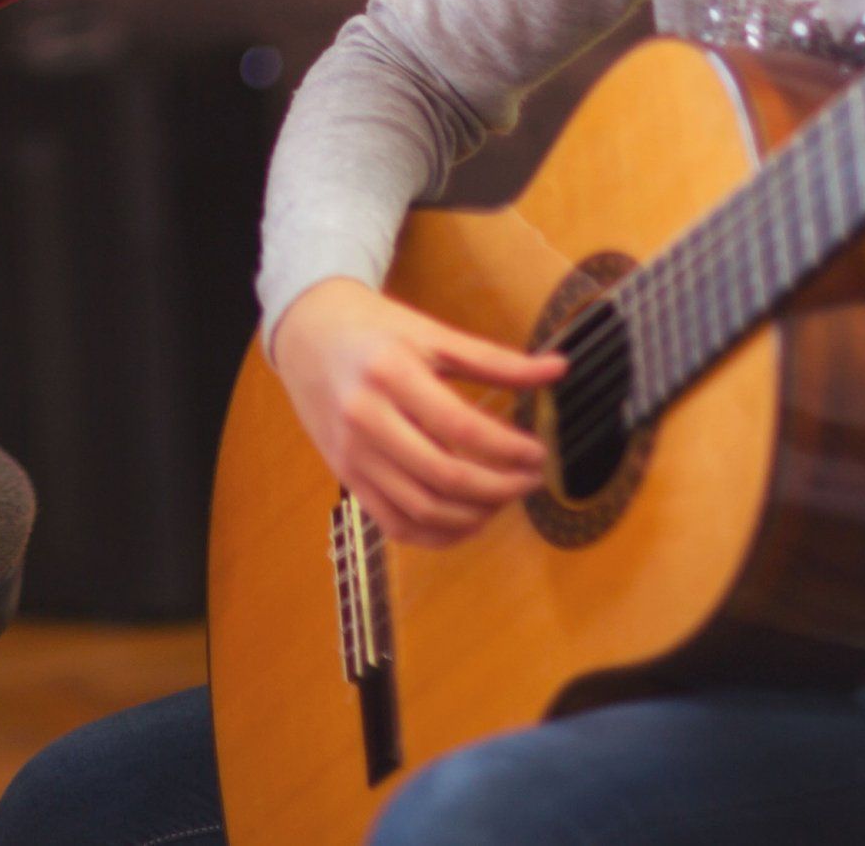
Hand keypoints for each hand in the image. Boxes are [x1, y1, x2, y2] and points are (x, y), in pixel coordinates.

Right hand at [273, 278, 563, 547]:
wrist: (307, 335)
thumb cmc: (373, 329)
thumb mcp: (432, 334)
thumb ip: (494, 360)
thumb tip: (557, 370)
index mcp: (390, 374)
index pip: (461, 427)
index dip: (509, 448)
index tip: (539, 453)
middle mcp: (366, 419)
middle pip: (444, 476)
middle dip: (499, 487)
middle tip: (530, 481)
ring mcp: (352, 453)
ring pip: (421, 508)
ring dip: (474, 515)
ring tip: (503, 498)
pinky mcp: (346, 475)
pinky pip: (394, 523)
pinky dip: (436, 534)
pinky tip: (467, 520)